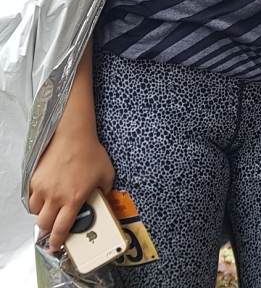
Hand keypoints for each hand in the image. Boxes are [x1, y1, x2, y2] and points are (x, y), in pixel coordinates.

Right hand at [27, 128, 114, 252]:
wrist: (73, 136)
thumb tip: (103, 199)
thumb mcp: (107, 174)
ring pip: (35, 211)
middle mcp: (55, 197)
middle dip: (48, 230)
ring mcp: (42, 188)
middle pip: (44, 224)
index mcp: (74, 198)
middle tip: (53, 228)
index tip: (55, 246)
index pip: (62, 228)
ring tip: (51, 208)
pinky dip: (36, 200)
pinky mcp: (34, 180)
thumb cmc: (91, 153)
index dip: (57, 241)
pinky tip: (46, 194)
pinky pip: (31, 197)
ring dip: (42, 213)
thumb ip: (105, 190)